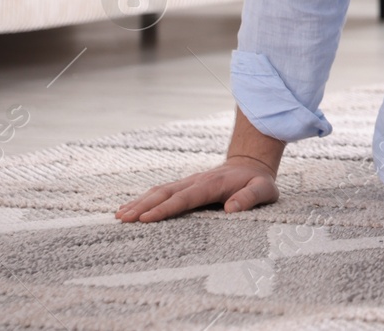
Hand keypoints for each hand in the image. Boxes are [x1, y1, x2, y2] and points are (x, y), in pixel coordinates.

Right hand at [115, 154, 278, 222]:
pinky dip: (144, 199)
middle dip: (143, 206)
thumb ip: (250, 198)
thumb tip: (232, 209)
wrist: (251, 164)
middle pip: (165, 193)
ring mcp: (188, 182)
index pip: (185, 198)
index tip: (146, 218)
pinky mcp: (184, 186)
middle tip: (123, 219)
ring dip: (139, 202)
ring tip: (119, 216)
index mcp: (213, 184)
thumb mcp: (263, 189)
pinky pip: (161, 191)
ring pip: (159, 190)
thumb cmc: (257, 182)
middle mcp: (196, 181)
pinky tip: (129, 209)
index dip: (165, 208)